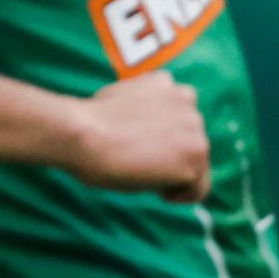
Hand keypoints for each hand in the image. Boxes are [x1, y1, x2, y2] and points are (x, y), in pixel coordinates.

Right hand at [56, 72, 212, 201]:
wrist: (80, 134)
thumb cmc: (86, 124)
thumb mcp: (117, 101)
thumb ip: (143, 109)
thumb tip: (149, 129)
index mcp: (165, 82)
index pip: (179, 116)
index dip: (160, 137)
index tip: (137, 145)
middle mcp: (186, 100)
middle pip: (190, 140)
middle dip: (168, 155)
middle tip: (135, 160)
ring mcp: (195, 128)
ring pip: (196, 164)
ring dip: (172, 173)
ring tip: (140, 170)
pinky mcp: (195, 155)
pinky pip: (198, 189)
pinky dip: (178, 195)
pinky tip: (154, 188)